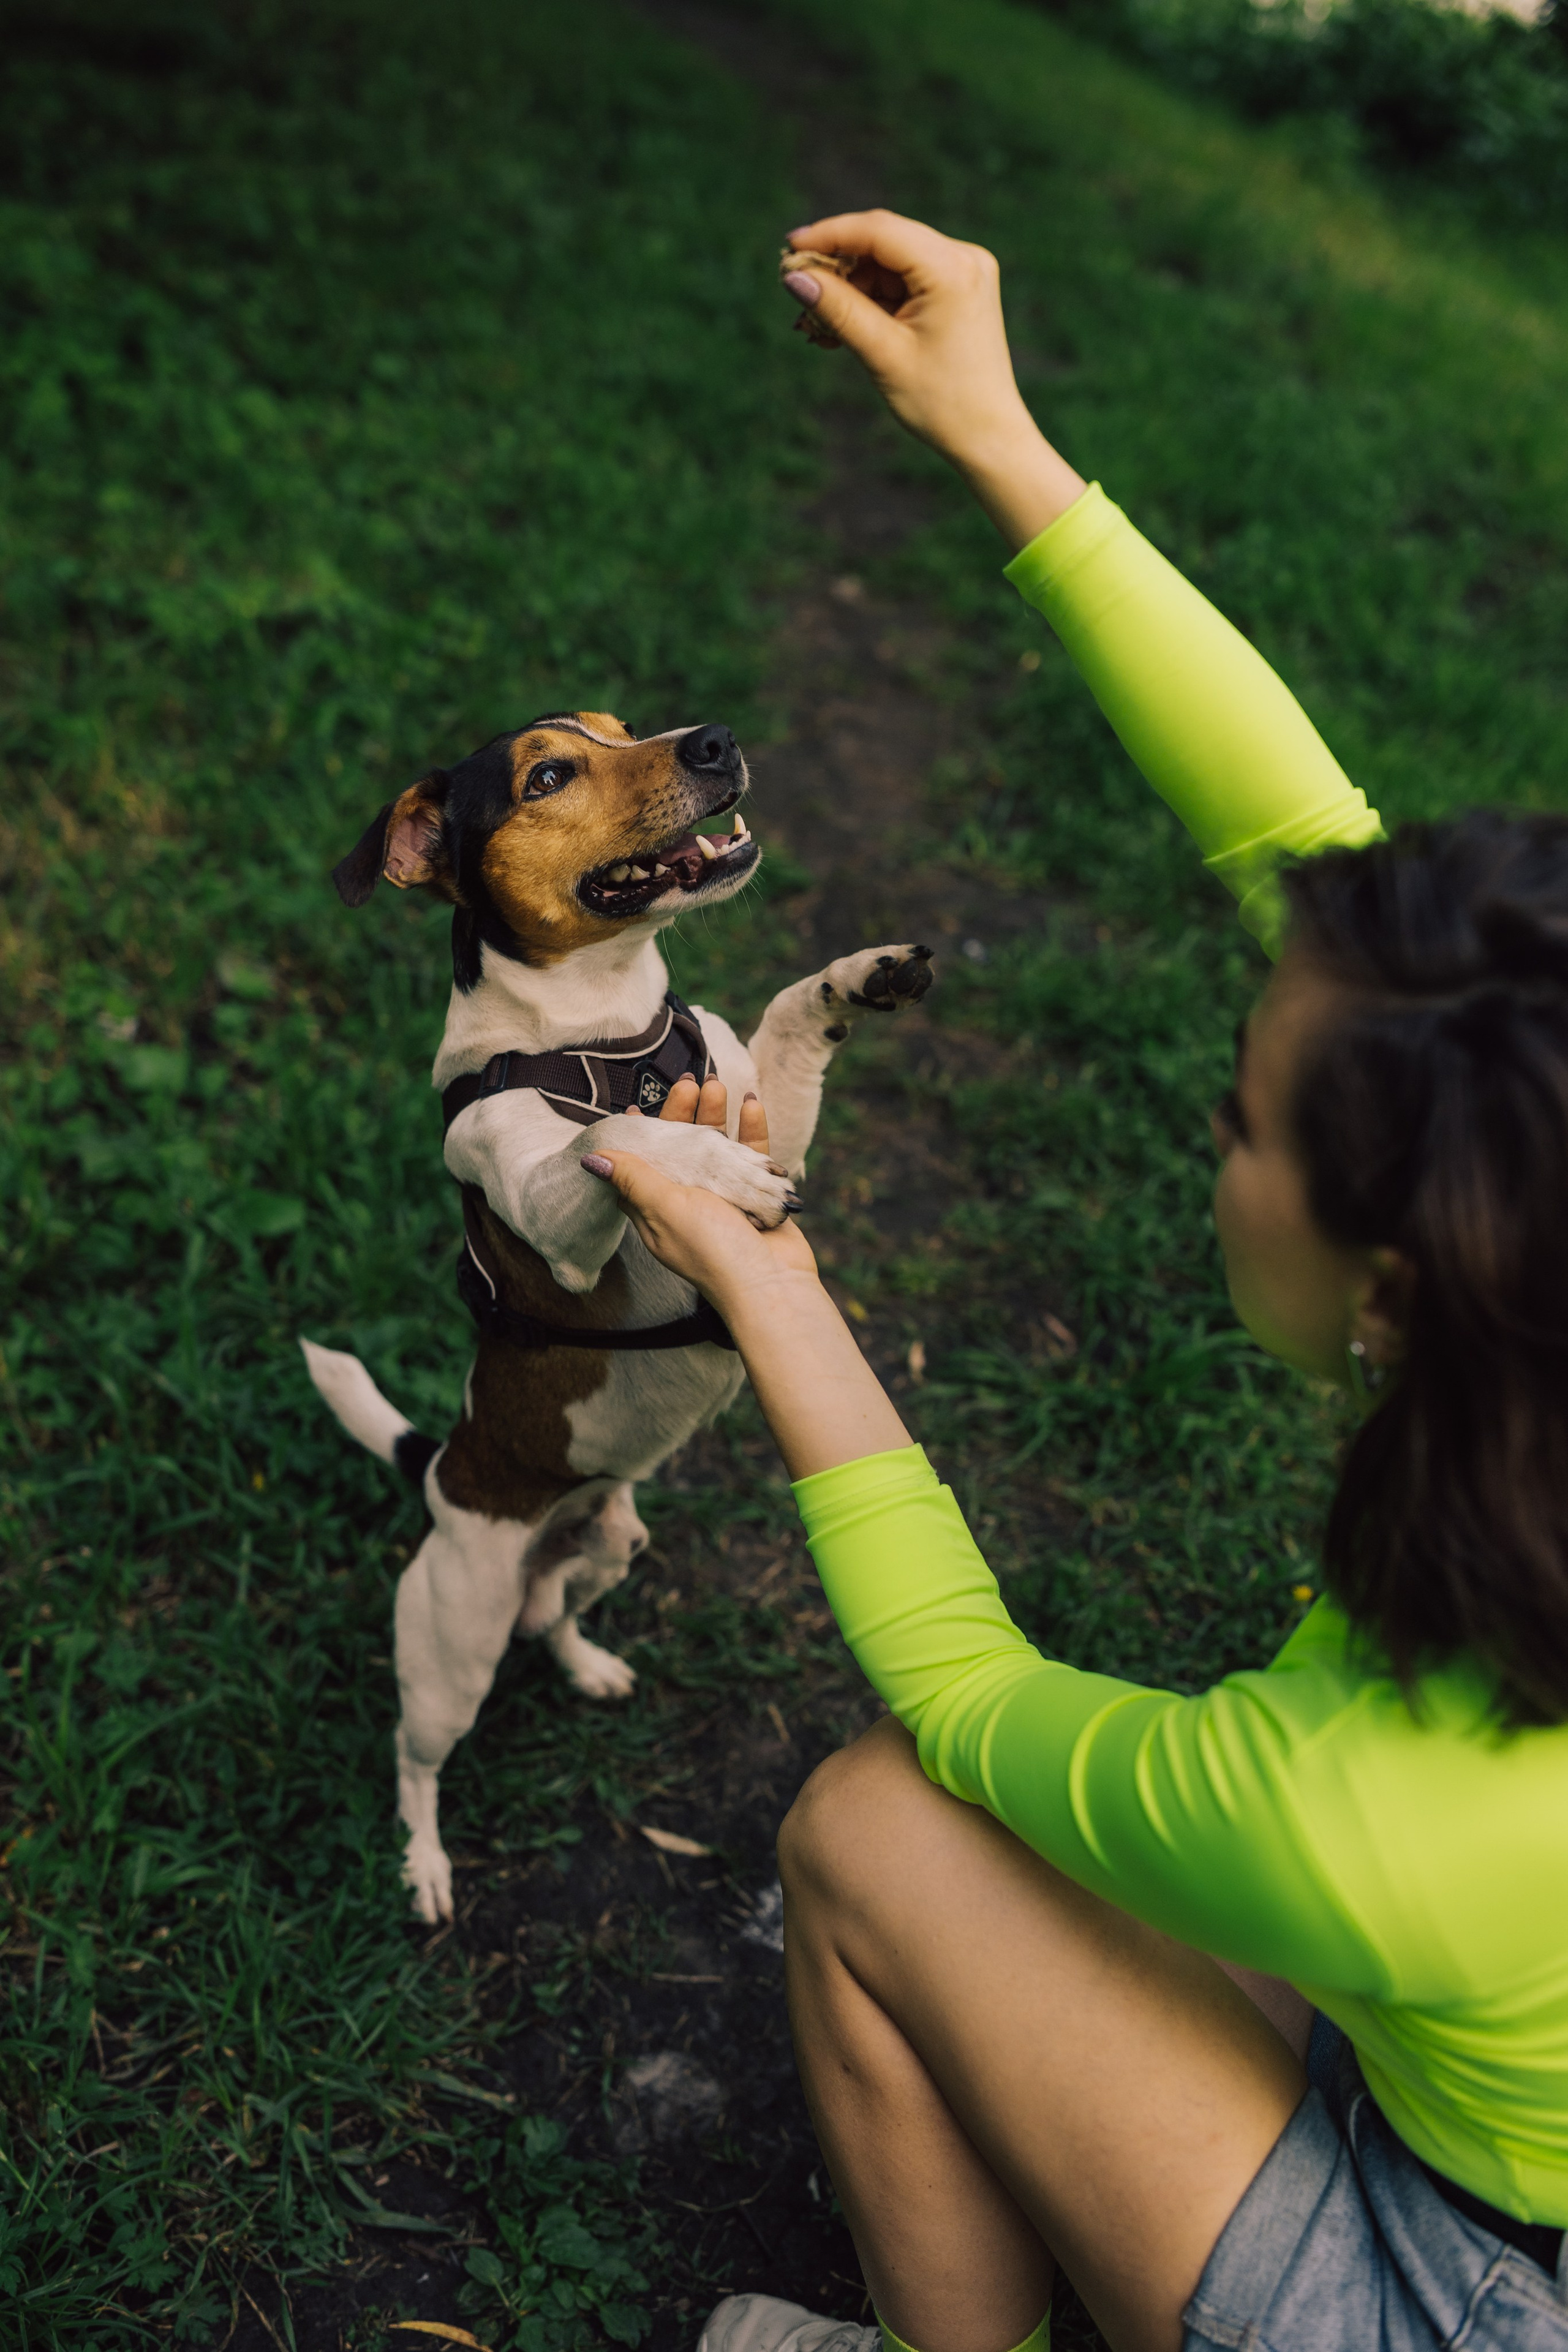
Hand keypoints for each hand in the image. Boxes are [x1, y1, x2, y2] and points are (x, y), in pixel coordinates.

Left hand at [587, 1076, 911, 1478]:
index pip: (639, 1169)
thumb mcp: (664, 1208)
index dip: (636, 1138)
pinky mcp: (758, 1197)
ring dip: (716, 1115)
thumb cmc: (712, 1250)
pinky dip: (751, 1130)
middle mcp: (689, 1205)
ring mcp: (725, 1201)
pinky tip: (752, 1104)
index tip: (634, 1107)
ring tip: (717, 1084)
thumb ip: (633, 1179)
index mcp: (657, 1213)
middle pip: (680, 1151)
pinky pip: (752, 1156)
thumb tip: (591, 1159)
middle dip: (683, 1115)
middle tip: (688, 1082)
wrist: (771, 1284)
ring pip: (716, 1148)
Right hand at [781, 210, 1086, 549]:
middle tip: (797, 294)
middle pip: (883, 243)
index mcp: (952, 269)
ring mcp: (963, 271)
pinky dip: (871, 301)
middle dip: (837, 267)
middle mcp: (964, 258)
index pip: (879, 231)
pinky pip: (903, 282)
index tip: (789, 249)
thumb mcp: (882, 354)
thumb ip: (838, 309)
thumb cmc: (941, 403)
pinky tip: (841, 328)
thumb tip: (793, 276)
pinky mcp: (956, 289)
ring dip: (850, 289)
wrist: (988, 437)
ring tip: (816, 327)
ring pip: (888, 264)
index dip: (829, 235)